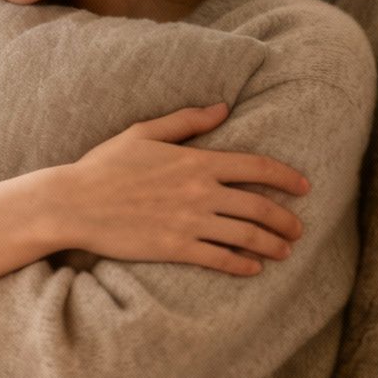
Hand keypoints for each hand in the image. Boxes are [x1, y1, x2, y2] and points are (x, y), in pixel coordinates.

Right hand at [55, 102, 311, 275]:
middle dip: (286, 220)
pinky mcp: (175, 248)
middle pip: (260, 206)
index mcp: (196, 160)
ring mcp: (190, 222)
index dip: (287, 177)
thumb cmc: (104, 166)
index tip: (304, 187)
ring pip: (247, 235)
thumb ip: (186, 121)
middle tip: (298, 229)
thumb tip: (223, 108)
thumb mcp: (142, 133)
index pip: (257, 167)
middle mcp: (200, 191)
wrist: (73, 203)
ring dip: (272, 245)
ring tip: (283, 252)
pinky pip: (220, 258)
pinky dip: (242, 265)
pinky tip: (253, 269)